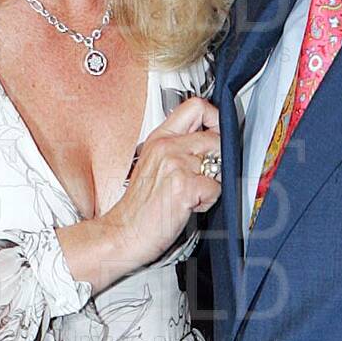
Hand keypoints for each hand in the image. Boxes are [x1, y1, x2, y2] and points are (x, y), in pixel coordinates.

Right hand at [60, 98, 221, 293]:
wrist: (123, 234)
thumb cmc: (139, 208)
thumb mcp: (153, 165)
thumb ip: (177, 149)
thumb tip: (208, 143)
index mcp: (159, 138)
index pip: (196, 106)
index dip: (215, 118)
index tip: (216, 133)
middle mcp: (166, 146)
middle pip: (215, 136)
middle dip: (218, 159)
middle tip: (204, 176)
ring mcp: (175, 164)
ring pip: (218, 163)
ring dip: (211, 183)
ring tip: (191, 195)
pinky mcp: (183, 186)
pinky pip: (215, 188)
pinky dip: (207, 202)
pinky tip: (188, 207)